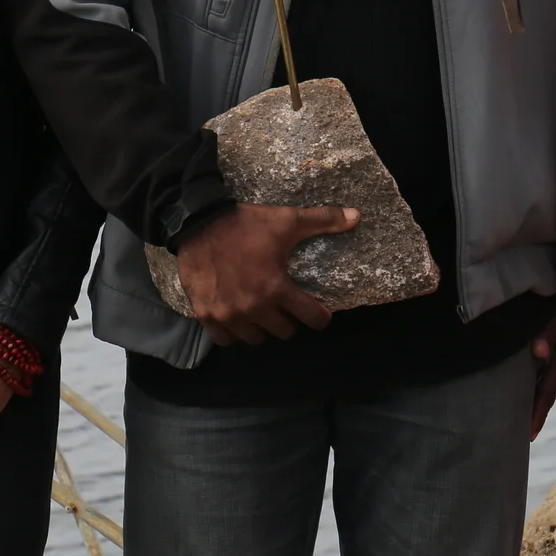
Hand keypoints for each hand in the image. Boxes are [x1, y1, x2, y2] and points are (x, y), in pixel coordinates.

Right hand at [177, 202, 358, 343]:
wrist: (198, 223)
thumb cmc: (245, 224)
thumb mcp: (286, 220)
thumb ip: (322, 220)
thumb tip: (357, 216)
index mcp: (276, 288)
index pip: (311, 318)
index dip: (319, 317)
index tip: (319, 313)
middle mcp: (253, 308)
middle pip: (284, 332)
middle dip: (290, 321)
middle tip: (287, 307)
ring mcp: (228, 315)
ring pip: (256, 338)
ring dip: (263, 329)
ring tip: (263, 312)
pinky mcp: (206, 316)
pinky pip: (226, 340)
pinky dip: (234, 333)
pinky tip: (238, 319)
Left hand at [528, 308, 555, 440]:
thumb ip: (550, 333)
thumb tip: (537, 352)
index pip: (549, 391)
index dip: (539, 412)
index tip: (530, 436)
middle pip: (549, 389)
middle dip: (537, 409)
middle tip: (523, 429)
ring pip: (550, 378)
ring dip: (538, 392)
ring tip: (524, 406)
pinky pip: (551, 365)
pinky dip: (540, 375)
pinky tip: (531, 374)